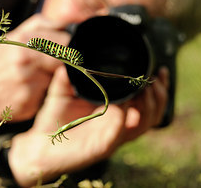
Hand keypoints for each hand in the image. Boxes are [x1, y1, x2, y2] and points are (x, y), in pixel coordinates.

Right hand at [0, 14, 69, 123]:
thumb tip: (67, 25)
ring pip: (58, 80)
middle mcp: (26, 60)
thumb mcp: (17, 35)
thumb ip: (43, 26)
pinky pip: (48, 96)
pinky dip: (46, 94)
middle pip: (65, 62)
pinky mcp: (27, 102)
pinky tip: (34, 92)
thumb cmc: (1, 61)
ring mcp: (27, 82)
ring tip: (41, 79)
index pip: (65, 43)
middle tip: (57, 67)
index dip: (71, 48)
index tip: (70, 52)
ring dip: (55, 80)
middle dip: (66, 65)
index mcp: (25, 40)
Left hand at [8, 66, 168, 185]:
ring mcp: (113, 137)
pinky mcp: (102, 147)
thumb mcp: (63, 92)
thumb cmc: (55, 120)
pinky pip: (120, 133)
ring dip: (150, 105)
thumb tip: (70, 54)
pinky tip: (127, 103)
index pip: (147, 102)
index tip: (160, 70)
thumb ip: (68, 75)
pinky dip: (126, 117)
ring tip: (147, 88)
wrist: (40, 145)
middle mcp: (119, 125)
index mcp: (116, 113)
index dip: (158, 88)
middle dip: (160, 94)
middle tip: (157, 77)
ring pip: (144, 124)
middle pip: (153, 113)